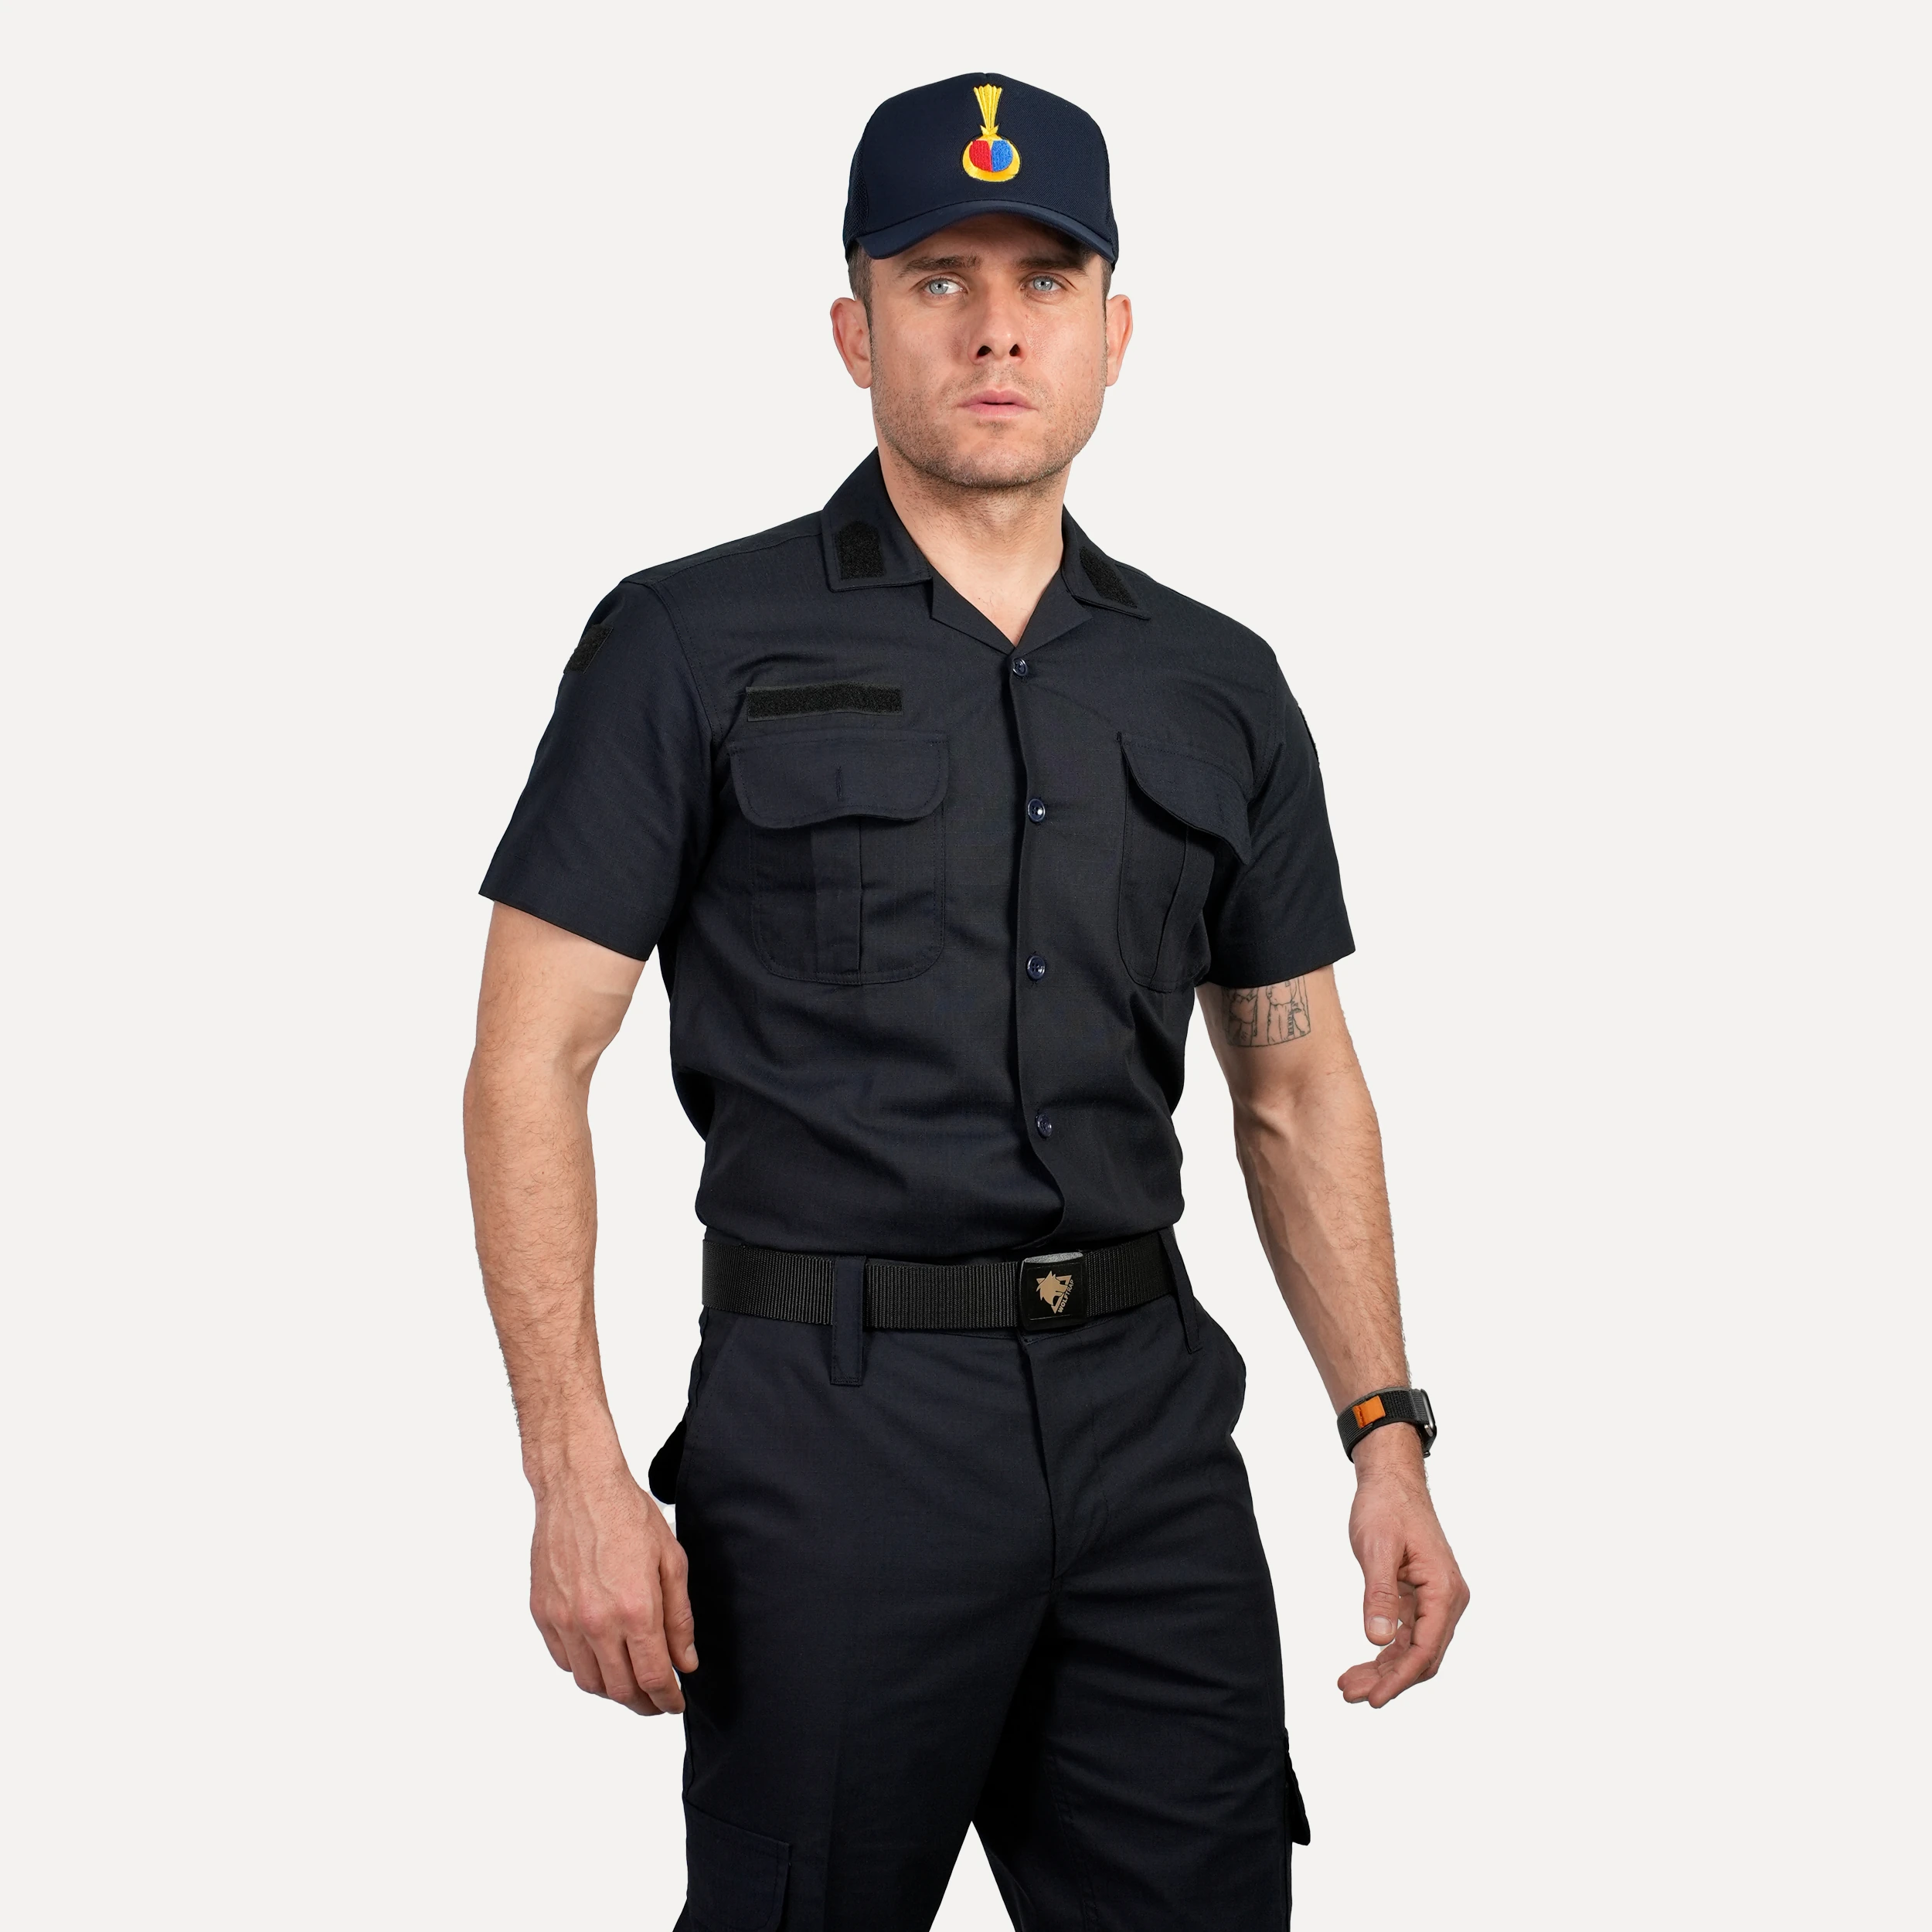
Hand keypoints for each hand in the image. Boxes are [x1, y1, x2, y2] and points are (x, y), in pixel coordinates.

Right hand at [528, 1456, 696, 1714]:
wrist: (579, 1485)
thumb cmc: (627, 1514)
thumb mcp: (671, 1560)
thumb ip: (679, 1618)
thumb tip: (685, 1662)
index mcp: (635, 1609)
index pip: (653, 1678)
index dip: (668, 1700)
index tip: (676, 1704)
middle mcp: (596, 1622)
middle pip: (620, 1689)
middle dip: (644, 1704)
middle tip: (657, 1701)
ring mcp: (565, 1620)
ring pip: (589, 1681)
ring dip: (613, 1690)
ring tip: (631, 1681)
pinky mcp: (543, 1612)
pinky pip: (563, 1659)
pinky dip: (584, 1668)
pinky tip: (600, 1657)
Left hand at [1339, 1425, 1468, 1706]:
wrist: (1391, 1479)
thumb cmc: (1386, 1506)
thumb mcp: (1377, 1548)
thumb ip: (1379, 1594)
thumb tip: (1377, 1640)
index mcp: (1443, 1590)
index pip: (1425, 1648)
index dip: (1399, 1677)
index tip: (1373, 1698)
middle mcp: (1446, 1599)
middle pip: (1421, 1656)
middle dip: (1388, 1679)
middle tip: (1351, 1694)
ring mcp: (1434, 1599)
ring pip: (1413, 1648)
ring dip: (1384, 1669)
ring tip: (1348, 1684)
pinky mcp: (1419, 1596)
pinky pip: (1406, 1634)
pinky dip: (1386, 1651)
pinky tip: (1363, 1663)